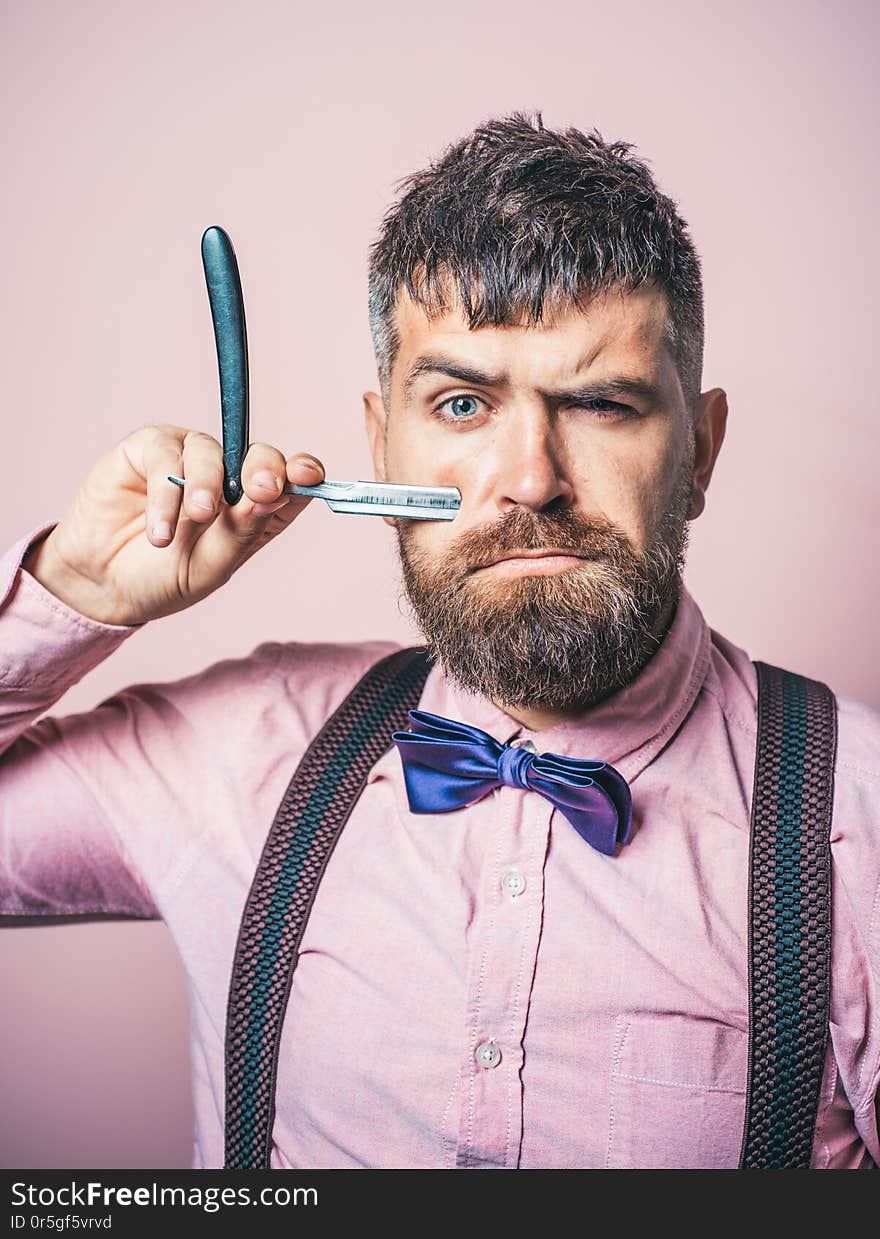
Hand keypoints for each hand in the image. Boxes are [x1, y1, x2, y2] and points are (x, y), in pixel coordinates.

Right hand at [23, 424, 324, 624]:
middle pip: (259, 454)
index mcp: (255, 506)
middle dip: (263, 469)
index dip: (302, 472)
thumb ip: (244, 529)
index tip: (307, 475)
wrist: (105, 583)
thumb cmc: (165, 576)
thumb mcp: (213, 564)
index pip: (290, 480)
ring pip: (211, 451)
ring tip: (196, 519)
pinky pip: (165, 455)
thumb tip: (275, 493)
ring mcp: (188, 460)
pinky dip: (165, 492)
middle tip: (258, 492)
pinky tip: (159, 531)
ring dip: (206, 485)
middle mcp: (227, 476)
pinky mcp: (148, 450)